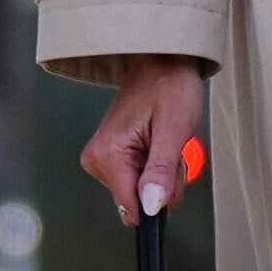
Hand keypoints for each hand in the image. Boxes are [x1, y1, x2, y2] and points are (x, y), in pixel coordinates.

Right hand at [83, 56, 208, 219]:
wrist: (163, 62)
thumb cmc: (170, 86)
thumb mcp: (174, 129)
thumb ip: (161, 171)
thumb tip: (151, 207)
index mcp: (108, 155)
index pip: (134, 207)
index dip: (161, 198)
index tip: (173, 173)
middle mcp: (98, 160)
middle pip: (140, 200)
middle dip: (166, 181)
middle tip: (172, 148)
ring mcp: (103, 159)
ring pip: (143, 192)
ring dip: (165, 173)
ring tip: (167, 140)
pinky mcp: (112, 157)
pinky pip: (141, 179)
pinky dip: (158, 166)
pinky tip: (160, 142)